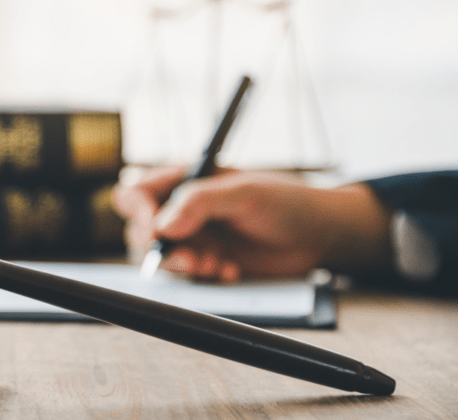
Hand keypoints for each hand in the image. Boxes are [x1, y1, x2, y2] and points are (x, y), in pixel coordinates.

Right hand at [114, 167, 394, 281]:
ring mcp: (193, 238)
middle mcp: (181, 210)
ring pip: (162, 257)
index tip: (155, 231)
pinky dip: (203, 277)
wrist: (318, 235)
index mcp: (184, 180)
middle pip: (141, 230)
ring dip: (183, 266)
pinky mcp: (206, 262)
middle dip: (162, 249)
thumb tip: (162, 225)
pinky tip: (230, 270)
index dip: (139, 212)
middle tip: (192, 259)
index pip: (138, 193)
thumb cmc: (285, 201)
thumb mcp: (245, 193)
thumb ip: (200, 202)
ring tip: (215, 265)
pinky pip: (187, 277)